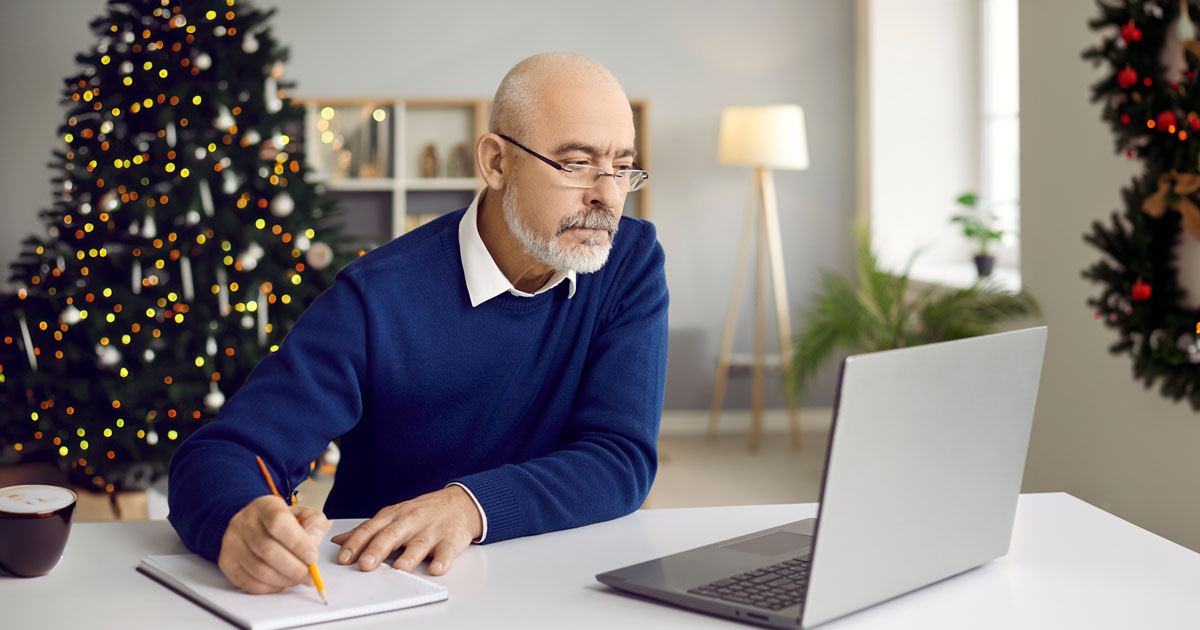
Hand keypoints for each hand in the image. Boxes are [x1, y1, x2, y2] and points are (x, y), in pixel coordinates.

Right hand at [217, 495, 330, 593]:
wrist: (254, 524)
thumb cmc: (282, 522)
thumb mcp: (304, 514)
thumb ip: (314, 525)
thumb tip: (313, 541)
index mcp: (265, 506)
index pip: (279, 523)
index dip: (298, 543)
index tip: (312, 557)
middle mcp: (244, 522)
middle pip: (268, 550)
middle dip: (294, 568)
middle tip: (309, 576)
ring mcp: (232, 542)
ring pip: (259, 570)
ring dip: (284, 580)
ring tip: (297, 579)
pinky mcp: (227, 562)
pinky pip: (249, 583)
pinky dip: (270, 588)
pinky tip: (281, 582)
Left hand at [330, 485, 481, 575]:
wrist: (460, 503)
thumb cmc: (422, 513)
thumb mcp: (393, 516)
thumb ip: (368, 530)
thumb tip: (339, 540)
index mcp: (393, 517)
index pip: (370, 529)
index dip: (356, 543)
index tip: (344, 558)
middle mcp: (410, 522)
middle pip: (391, 535)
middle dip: (377, 550)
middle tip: (365, 565)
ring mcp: (431, 531)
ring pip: (419, 543)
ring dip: (409, 556)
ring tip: (400, 568)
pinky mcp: (451, 540)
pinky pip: (447, 551)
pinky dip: (443, 560)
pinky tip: (437, 568)